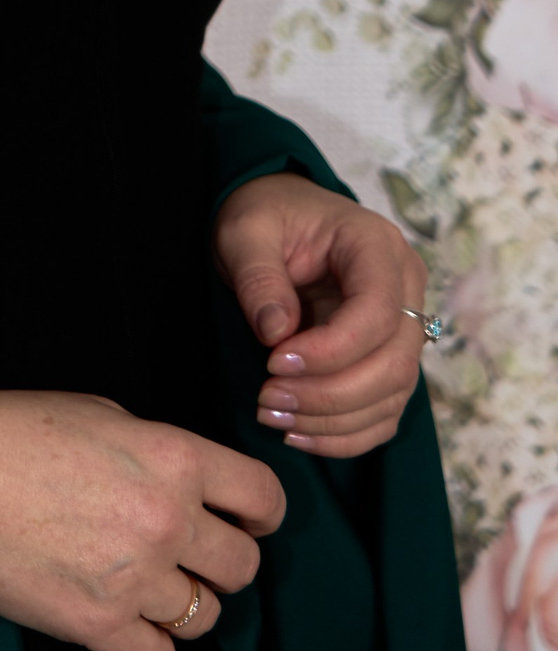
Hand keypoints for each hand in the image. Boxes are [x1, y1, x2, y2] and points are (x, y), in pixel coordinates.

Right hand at [0, 389, 283, 650]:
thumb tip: (195, 488)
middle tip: (191, 551)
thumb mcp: (103, 414)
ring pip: (207, 616)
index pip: (264, 498)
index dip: (263, 513)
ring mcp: (135, 579)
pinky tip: (126, 614)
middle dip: (223, 560)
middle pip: (243, 567)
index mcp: (171, 456)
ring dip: (185, 601)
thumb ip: (161, 454)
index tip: (250, 519)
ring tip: (147, 581)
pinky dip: (151, 642)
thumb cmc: (16, 433)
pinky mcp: (99, 626)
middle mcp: (165, 519)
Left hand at [212, 170, 431, 456]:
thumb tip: (276, 334)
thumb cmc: (265, 216)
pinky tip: (299, 434)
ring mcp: (404, 326)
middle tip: (268, 399)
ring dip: (334, 419)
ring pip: (392, 395)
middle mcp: (405, 286)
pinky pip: (384, 412)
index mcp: (376, 244)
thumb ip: (258, 276)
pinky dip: (346, 434)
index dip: (331, 349)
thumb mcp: (244, 231)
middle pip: (393, 362)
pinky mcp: (390, 358)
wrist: (278, 217)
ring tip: (274, 416)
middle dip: (330, 394)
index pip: (377, 312)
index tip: (274, 360)